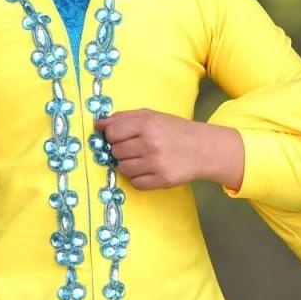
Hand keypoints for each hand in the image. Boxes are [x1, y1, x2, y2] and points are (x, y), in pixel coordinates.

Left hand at [97, 109, 243, 189]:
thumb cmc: (173, 130)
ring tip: (144, 158)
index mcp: (146, 124)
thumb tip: (98, 125)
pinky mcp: (161, 180)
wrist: (202, 148)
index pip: (112, 133)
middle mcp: (150, 144)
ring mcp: (156, 164)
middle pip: (116, 151)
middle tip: (137, 147)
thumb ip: (123, 118)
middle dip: (122, 150)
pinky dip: (139, 178)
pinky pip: (135, 183)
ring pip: (123, 168)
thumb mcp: (151, 116)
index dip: (113, 135)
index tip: (121, 136)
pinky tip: (150, 169)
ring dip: (129, 164)